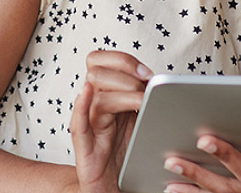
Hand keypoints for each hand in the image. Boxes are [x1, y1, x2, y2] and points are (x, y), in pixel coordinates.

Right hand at [69, 50, 152, 192]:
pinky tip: (87, 93)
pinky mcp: (84, 147)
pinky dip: (81, 106)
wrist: (115, 187)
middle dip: (125, 73)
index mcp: (106, 95)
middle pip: (96, 70)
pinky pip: (77, 123)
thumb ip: (145, 99)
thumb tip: (163, 80)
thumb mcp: (140, 120)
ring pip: (94, 92)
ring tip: (140, 101)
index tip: (147, 73)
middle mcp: (94, 106)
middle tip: (145, 86)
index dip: (123, 61)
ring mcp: (88, 125)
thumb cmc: (126, 154)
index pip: (102, 60)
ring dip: (121, 91)